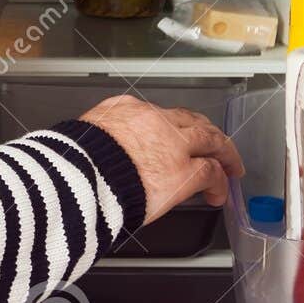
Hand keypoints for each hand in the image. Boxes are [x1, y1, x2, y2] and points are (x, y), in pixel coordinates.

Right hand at [79, 96, 244, 225]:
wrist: (80, 178)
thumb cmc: (73, 165)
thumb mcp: (83, 138)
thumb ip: (101, 140)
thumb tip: (102, 156)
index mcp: (125, 109)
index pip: (157, 114)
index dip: (171, 127)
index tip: (174, 137)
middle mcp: (154, 119)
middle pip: (190, 120)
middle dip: (206, 133)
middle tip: (215, 144)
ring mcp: (173, 143)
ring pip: (211, 139)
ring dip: (223, 152)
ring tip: (230, 165)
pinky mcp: (185, 170)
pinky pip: (211, 171)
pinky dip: (219, 181)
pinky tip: (219, 193)